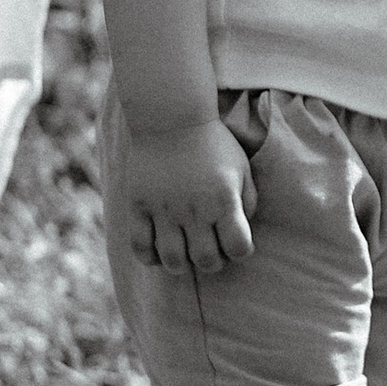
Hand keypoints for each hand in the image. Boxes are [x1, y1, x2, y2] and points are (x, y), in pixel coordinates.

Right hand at [122, 115, 256, 274]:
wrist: (172, 119)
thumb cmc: (213, 145)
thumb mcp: (242, 169)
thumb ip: (248, 202)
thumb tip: (241, 233)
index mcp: (223, 200)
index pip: (238, 248)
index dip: (240, 252)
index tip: (235, 243)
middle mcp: (194, 209)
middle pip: (206, 260)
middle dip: (213, 263)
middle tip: (211, 251)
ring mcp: (163, 210)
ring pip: (173, 260)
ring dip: (182, 265)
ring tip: (185, 253)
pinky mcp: (138, 206)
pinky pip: (140, 246)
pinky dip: (150, 257)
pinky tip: (159, 251)